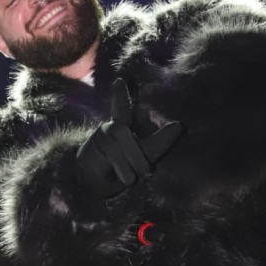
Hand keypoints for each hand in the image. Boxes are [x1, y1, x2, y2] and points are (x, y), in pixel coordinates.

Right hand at [76, 78, 182, 198]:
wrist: (96, 184)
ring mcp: (96, 141)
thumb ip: (160, 141)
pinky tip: (110, 176)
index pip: (120, 108)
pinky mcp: (86, 154)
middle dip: (137, 157)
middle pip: (123, 135)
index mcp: (122, 126)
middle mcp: (108, 129)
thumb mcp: (145, 154)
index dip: (120, 95)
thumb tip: (179, 125)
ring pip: (114, 151)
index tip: (119, 81)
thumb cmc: (124, 166)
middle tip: (146, 172)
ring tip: (130, 179)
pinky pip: (103, 164)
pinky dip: (110, 174)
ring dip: (126, 169)